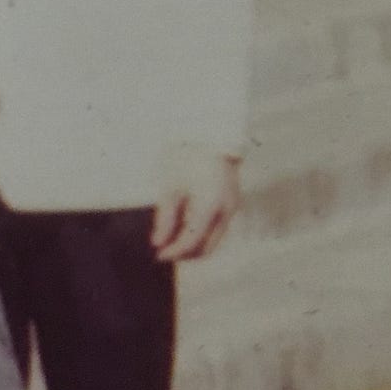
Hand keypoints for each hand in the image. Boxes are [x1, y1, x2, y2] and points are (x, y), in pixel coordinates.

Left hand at [152, 147, 240, 262]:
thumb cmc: (187, 157)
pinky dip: (202, 233)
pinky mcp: (232, 203)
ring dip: (195, 245)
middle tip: (166, 252)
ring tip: (173, 240)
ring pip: (214, 240)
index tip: (159, 254)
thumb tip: (158, 243)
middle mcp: (227, 210)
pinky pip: (218, 228)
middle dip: (186, 254)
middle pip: (208, 247)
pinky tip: (185, 227)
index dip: (174, 251)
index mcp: (210, 205)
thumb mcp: (171, 186)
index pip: (192, 240)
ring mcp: (232, 207)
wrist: (211, 135)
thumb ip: (165, 218)